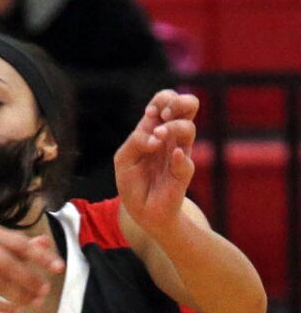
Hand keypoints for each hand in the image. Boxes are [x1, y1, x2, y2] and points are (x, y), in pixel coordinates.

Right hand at [0, 224, 64, 312]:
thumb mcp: (3, 252)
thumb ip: (24, 247)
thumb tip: (46, 242)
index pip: (19, 244)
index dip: (40, 256)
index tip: (59, 269)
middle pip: (7, 263)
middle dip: (29, 278)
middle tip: (46, 291)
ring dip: (18, 294)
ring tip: (35, 303)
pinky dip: (1, 306)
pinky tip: (17, 310)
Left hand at [115, 90, 198, 237]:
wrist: (143, 212)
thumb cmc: (133, 183)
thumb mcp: (123, 160)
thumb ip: (135, 143)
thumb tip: (155, 137)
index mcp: (156, 130)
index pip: (167, 102)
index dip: (162, 100)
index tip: (150, 113)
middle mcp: (171, 138)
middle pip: (188, 105)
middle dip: (177, 102)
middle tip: (163, 115)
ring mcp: (179, 154)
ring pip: (189, 128)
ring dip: (173, 127)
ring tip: (158, 137)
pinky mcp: (182, 174)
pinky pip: (187, 161)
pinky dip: (179, 157)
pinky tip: (173, 157)